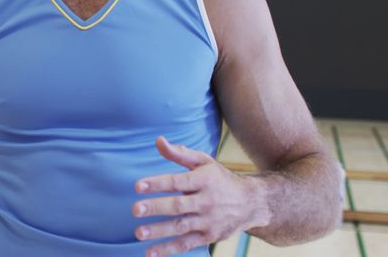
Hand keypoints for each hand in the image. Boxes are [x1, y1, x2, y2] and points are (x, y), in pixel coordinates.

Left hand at [132, 137, 266, 256]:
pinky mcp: (209, 237)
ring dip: (159, 231)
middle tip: (135, 209)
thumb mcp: (204, 162)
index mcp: (205, 180)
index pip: (178, 181)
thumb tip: (158, 141)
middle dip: (156, 208)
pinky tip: (150, 253)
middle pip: (178, 206)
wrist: (252, 203)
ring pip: (181, 227)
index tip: (138, 186)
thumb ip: (179, 153)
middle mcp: (207, 201)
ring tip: (139, 233)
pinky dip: (169, 250)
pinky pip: (186, 244)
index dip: (158, 183)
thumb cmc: (220, 179)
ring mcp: (209, 221)